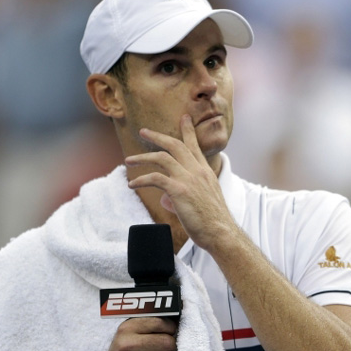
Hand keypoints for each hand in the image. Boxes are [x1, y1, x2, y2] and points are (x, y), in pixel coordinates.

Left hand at [124, 115, 237, 251]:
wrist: (221, 233)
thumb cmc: (213, 221)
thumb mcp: (203, 201)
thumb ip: (184, 194)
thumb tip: (165, 198)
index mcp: (205, 171)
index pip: (195, 145)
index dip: (187, 130)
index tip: (183, 117)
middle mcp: (197, 171)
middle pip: (175, 145)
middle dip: (157, 136)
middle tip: (143, 131)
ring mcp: (189, 179)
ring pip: (162, 158)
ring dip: (142, 157)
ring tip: (129, 160)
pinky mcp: (179, 191)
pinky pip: (155, 178)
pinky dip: (141, 180)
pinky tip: (132, 184)